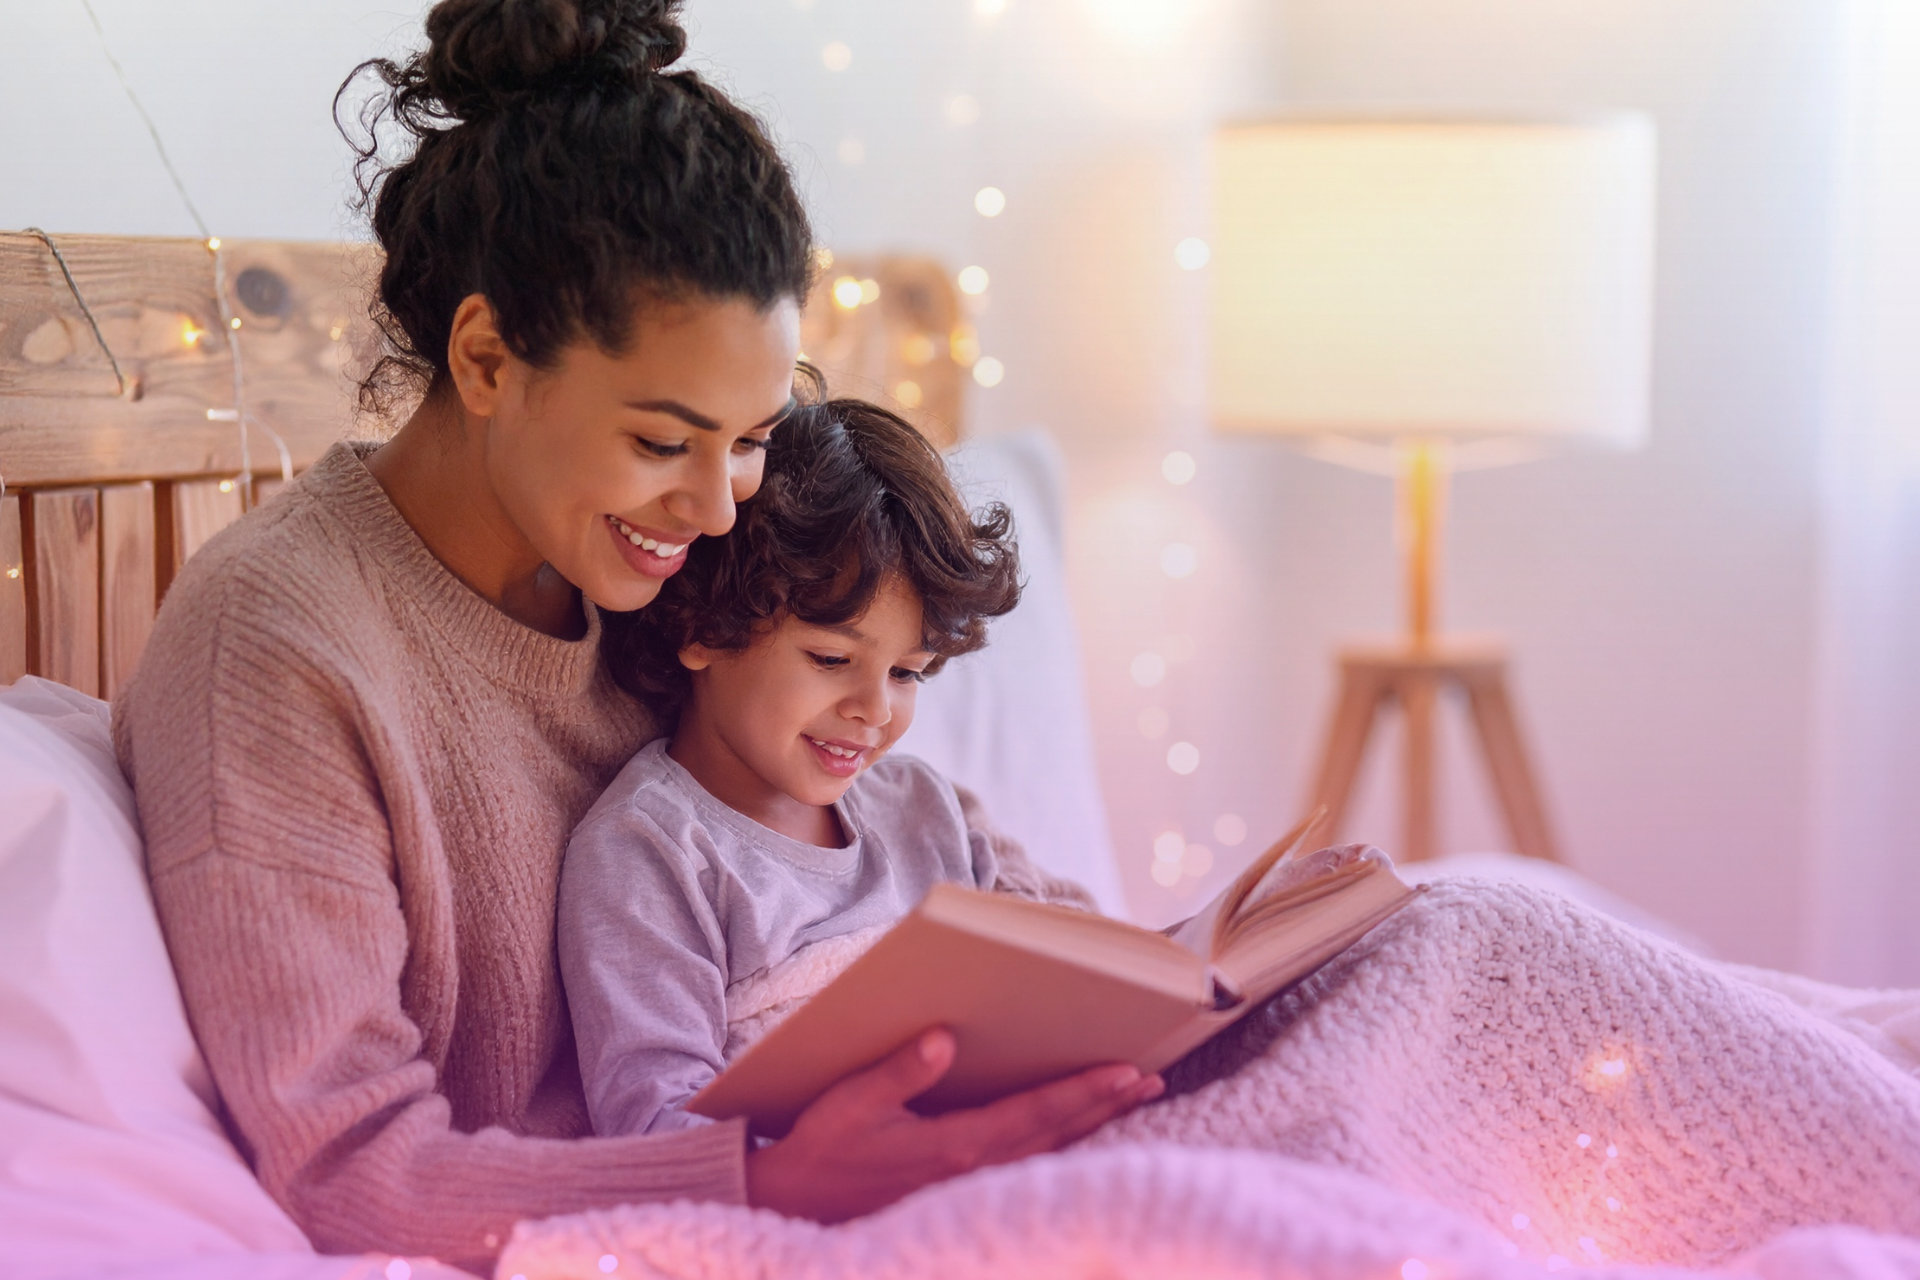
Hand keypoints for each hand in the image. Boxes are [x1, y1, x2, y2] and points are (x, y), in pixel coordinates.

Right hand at [744, 1028, 1162, 1222]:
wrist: (792, 1206)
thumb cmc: (821, 1150)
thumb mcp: (852, 1102)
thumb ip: (900, 1071)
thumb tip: (944, 1037)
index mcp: (953, 1148)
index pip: (1036, 1115)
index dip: (1084, 1091)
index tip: (1127, 1071)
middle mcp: (972, 1173)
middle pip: (1057, 1135)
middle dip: (1106, 1106)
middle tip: (1152, 1080)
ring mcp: (969, 1190)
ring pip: (1048, 1155)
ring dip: (1093, 1125)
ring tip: (1131, 1100)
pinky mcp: (960, 1196)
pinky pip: (1028, 1167)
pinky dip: (1062, 1145)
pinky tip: (1077, 1133)